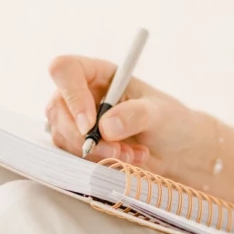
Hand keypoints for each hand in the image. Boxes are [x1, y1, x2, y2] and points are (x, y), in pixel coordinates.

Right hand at [44, 53, 210, 178]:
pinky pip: (72, 156)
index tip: (89, 124)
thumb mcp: (159, 113)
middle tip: (117, 151)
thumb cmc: (169, 121)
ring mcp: (75, 120)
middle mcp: (82, 93)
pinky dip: (97, 163)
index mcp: (98, 73)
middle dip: (85, 137)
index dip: (72, 95)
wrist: (176, 151)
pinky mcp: (78, 145)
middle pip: (57, 108)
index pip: (65, 70)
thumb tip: (105, 126)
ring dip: (96, 153)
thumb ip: (135, 114)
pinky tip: (125, 160)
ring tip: (131, 155)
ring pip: (63, 136)